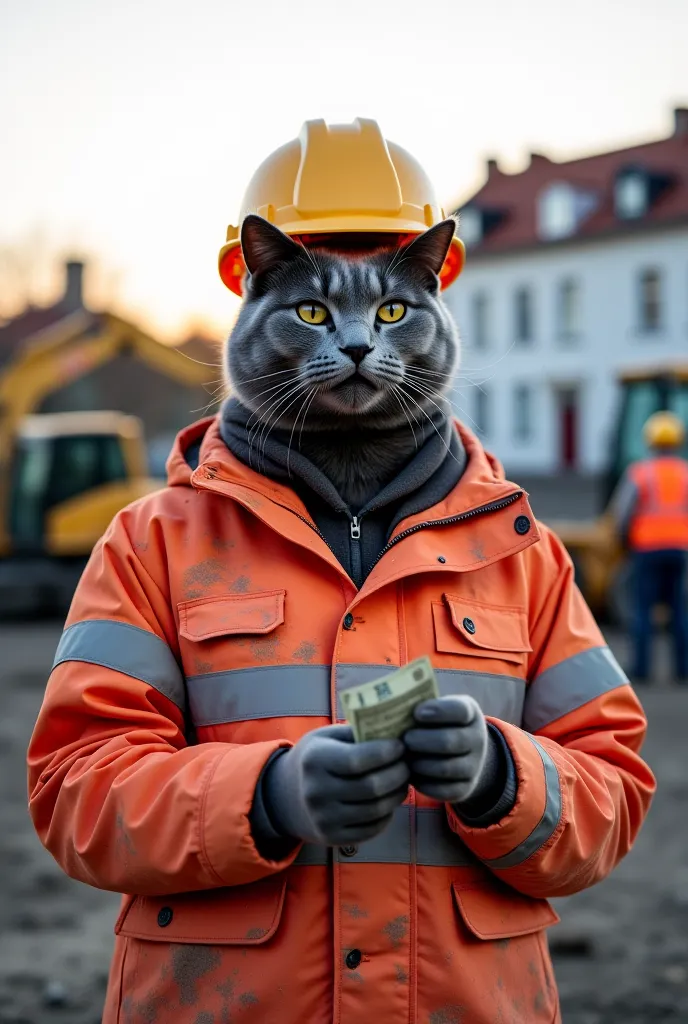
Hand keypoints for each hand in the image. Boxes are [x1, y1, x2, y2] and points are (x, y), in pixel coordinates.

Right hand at [261, 725, 409, 845]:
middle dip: (398, 774)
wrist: (287, 797)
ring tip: (403, 781)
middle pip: (371, 787)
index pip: (357, 759)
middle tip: (408, 764)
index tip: (401, 745)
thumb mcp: (326, 737)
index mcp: (315, 760)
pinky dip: (388, 814)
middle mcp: (316, 792)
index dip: (385, 752)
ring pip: (376, 810)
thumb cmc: (315, 758)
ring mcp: (324, 819)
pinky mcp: (333, 838)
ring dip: (397, 794)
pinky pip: (372, 829)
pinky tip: (389, 799)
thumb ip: (356, 732)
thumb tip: (395, 729)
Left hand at [403, 696, 488, 803]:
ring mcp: (474, 766)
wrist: (464, 753)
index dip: (438, 711)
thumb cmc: (440, 724)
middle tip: (405, 739)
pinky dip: (423, 784)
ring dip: (420, 764)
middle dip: (422, 741)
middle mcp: (478, 740)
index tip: (416, 713)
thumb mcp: (439, 708)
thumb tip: (395, 710)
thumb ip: (424, 707)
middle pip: (449, 741)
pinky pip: (443, 791)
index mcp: (470, 714)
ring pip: (445, 768)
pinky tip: (411, 775)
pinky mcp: (465, 789)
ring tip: (404, 758)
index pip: (460, 711)